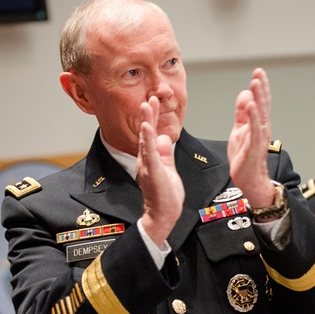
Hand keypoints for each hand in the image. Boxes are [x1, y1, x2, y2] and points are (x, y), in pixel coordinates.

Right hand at [137, 96, 184, 247]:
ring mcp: (148, 165)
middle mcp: (146, 160)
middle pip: (146, 133)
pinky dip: (147, 139)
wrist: (163, 216)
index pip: (150, 134)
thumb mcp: (168, 169)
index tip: (153, 101)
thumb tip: (163, 138)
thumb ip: (165, 154)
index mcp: (150, 159)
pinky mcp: (152, 172)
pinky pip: (149, 153)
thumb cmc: (165, 197)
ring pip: (146, 140)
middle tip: (150, 97)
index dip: (152, 118)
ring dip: (146, 122)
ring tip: (146, 106)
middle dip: (148, 114)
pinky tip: (147, 127)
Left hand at [228, 68, 275, 208]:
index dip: (260, 87)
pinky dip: (253, 117)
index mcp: (258, 123)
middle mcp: (262, 128)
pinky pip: (254, 129)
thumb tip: (244, 94)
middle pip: (263, 104)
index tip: (258, 72)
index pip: (261, 102)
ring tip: (255, 83)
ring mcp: (259, 137)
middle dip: (261, 88)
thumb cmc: (245, 156)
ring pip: (260, 114)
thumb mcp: (240, 130)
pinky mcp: (253, 147)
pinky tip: (251, 105)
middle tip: (259, 72)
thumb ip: (242, 113)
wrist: (248, 179)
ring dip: (258, 98)